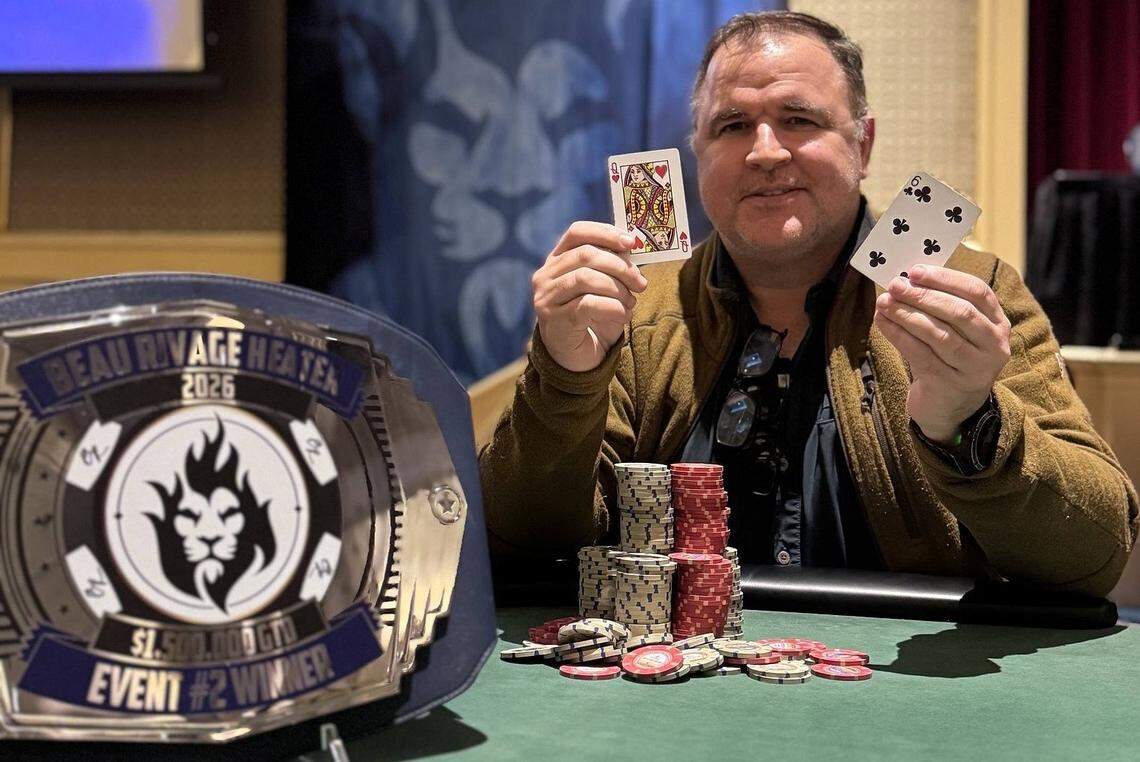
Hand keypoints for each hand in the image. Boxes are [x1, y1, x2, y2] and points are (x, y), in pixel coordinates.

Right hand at [532, 221, 647, 371]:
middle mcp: (545, 276)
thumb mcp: (602, 287)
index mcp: (556, 260)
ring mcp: (546, 298)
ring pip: (586, 278)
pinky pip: (588, 305)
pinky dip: (613, 308)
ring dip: (618, 289)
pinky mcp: (555, 320)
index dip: (605, 233)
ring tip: (631, 302)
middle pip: (586, 255)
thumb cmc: (591, 317)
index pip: (577, 232)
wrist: (574, 357)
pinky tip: (623, 316)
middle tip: (640, 283)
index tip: (631, 242)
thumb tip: (631, 245)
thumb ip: (612, 266)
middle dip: (620, 267)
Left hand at [873, 264, 1010, 442]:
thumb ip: (940, 304)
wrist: (950, 405)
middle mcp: (994, 345)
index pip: (977, 292)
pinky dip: (899, 336)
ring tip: (884, 303)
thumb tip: (905, 279)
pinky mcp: (951, 385)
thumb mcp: (954, 329)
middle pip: (959, 313)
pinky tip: (883, 323)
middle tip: (895, 285)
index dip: (946, 278)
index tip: (915, 270)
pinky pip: (921, 355)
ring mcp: (975, 368)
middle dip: (923, 296)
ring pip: (939, 335)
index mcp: (998, 322)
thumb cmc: (948, 356)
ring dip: (907, 315)